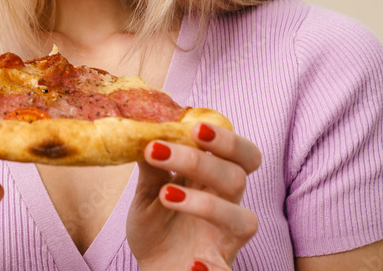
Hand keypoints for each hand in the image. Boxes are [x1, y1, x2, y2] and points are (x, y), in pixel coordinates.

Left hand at [126, 122, 262, 270]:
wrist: (153, 266)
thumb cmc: (156, 227)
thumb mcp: (147, 192)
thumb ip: (151, 165)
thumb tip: (141, 129)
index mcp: (213, 182)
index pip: (238, 154)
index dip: (226, 139)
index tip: (193, 126)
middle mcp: (227, 206)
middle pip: (237, 178)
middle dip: (203, 162)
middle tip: (163, 149)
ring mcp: (225, 239)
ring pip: (241, 219)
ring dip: (205, 205)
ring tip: (166, 194)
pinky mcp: (217, 268)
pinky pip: (225, 270)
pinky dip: (211, 268)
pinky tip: (193, 263)